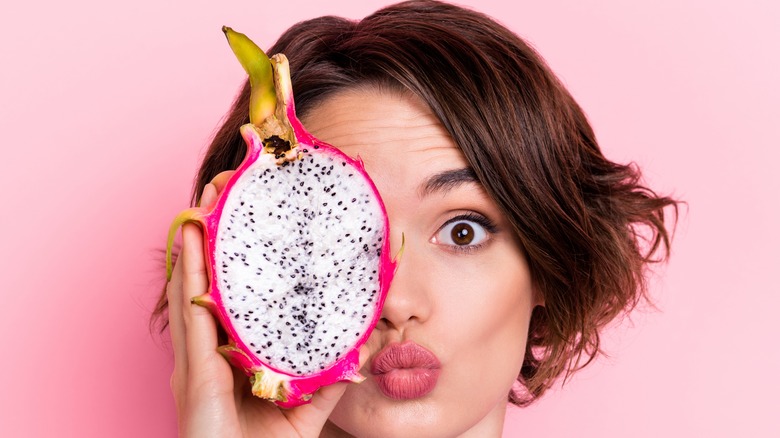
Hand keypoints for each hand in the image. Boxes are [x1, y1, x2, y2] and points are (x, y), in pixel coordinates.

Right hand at [167, 171, 362, 436]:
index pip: (229, 297)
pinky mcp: (192, 369)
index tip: (244, 220)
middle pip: (206, 282)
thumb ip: (329, 377)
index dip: (231, 259)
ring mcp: (195, 357)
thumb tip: (362, 351)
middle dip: (211, 237)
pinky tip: (191, 241)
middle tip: (222, 193)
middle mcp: (207, 349)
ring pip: (192, 287)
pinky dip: (188, 274)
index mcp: (228, 355)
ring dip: (197, 242)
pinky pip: (189, 313)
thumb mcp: (304, 407)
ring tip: (205, 202)